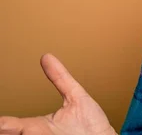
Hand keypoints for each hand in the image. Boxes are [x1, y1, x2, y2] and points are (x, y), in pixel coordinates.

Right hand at [0, 54, 115, 134]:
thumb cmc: (91, 126)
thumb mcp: (75, 97)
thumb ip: (60, 78)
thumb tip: (46, 57)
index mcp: (36, 128)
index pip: (8, 125)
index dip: (2, 122)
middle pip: (11, 131)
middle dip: (5, 128)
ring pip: (23, 134)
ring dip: (12, 130)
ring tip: (5, 126)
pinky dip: (30, 133)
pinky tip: (21, 129)